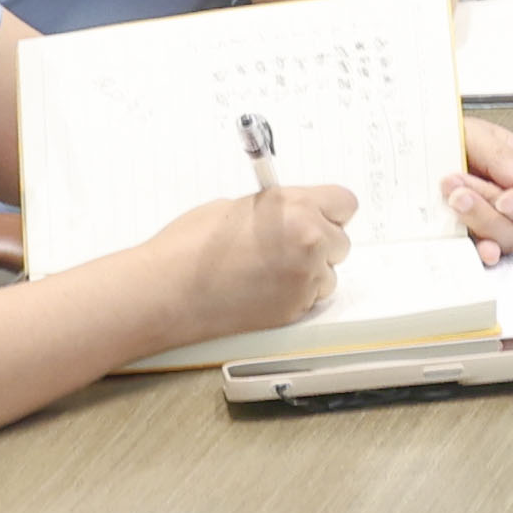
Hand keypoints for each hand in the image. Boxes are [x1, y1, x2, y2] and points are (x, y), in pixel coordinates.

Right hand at [160, 182, 354, 340]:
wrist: (166, 290)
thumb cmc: (189, 246)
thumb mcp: (239, 207)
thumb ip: (279, 208)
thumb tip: (296, 213)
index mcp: (297, 207)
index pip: (345, 203)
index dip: (329, 211)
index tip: (317, 217)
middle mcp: (309, 240)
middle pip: (340, 241)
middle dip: (319, 244)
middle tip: (286, 249)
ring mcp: (304, 278)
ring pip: (328, 274)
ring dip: (309, 273)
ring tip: (268, 273)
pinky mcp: (294, 309)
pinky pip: (310, 299)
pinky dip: (294, 297)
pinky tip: (261, 291)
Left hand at [444, 115, 512, 255]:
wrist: (418, 151)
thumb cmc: (450, 137)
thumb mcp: (476, 135)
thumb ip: (502, 156)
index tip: (505, 201)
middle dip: (488, 203)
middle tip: (455, 183)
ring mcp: (497, 220)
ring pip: (506, 237)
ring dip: (478, 219)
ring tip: (449, 196)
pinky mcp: (474, 236)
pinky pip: (486, 251)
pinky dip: (483, 251)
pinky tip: (477, 248)